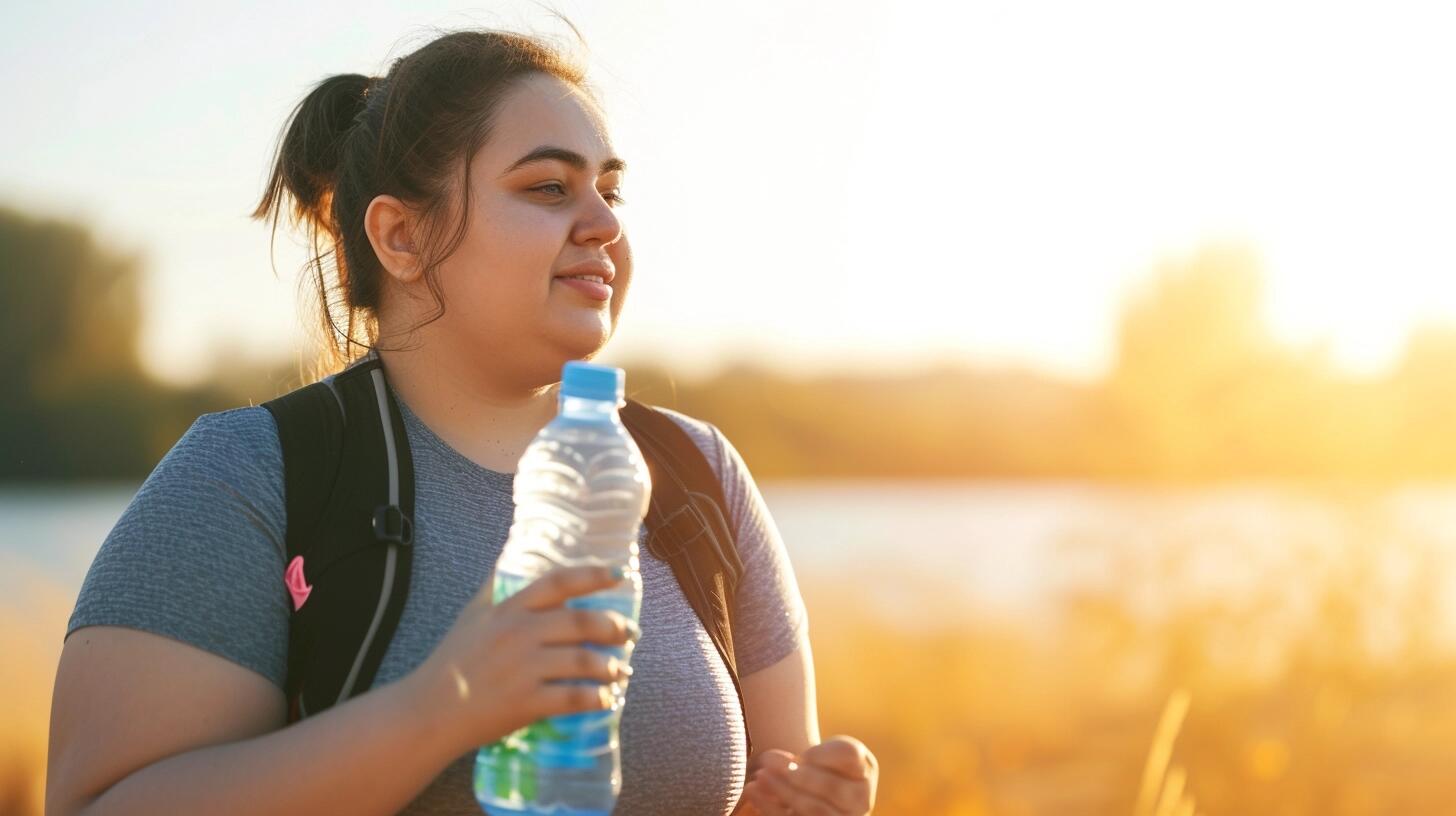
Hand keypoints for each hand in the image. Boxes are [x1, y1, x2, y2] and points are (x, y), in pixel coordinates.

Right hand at [406, 564, 639, 752]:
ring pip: (583, 661)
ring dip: (611, 666)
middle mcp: (519, 633)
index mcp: (509, 609)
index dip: (592, 574)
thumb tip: (513, 552)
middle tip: (631, 634)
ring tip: (622, 671)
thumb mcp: (472, 615)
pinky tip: (607, 699)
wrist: (429, 711)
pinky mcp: (525, 702)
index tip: (619, 573)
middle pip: (581, 622)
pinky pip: (573, 698)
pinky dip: (596, 698)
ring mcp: (523, 669)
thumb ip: (496, 585)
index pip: (559, 583)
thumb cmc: (452, 661)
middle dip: (614, 628)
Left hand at [739, 736, 878, 815]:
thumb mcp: (815, 755)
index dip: (823, 753)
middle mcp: (861, 799)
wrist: (812, 792)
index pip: (849, 754)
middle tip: (770, 766)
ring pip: (816, 809)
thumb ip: (799, 756)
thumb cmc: (812, 767)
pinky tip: (753, 791)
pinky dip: (771, 807)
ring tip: (760, 776)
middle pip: (833, 787)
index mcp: (864, 769)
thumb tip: (773, 762)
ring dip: (784, 792)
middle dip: (800, 776)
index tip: (803, 754)